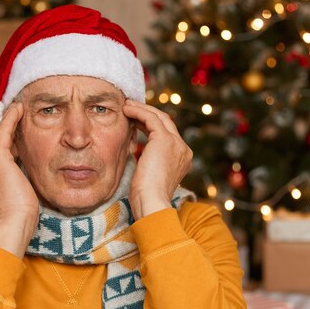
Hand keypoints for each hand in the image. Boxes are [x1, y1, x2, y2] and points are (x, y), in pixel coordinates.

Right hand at [0, 103, 38, 257]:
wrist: (14, 223)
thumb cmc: (22, 215)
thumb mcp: (21, 194)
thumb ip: (21, 182)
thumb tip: (30, 176)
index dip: (9, 140)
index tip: (18, 131)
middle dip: (7, 126)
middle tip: (18, 111)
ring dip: (9, 119)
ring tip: (19, 107)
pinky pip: (4, 132)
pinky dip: (11, 119)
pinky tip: (19, 108)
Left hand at [122, 100, 191, 219]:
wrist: (151, 202)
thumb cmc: (146, 197)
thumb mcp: (150, 176)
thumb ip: (149, 161)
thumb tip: (136, 151)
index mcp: (182, 158)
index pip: (167, 134)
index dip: (150, 125)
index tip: (135, 121)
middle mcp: (183, 149)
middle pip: (166, 122)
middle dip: (147, 113)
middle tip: (130, 108)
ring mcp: (176, 143)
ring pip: (159, 117)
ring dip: (141, 109)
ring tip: (126, 106)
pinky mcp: (164, 139)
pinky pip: (150, 118)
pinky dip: (138, 111)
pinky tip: (126, 109)